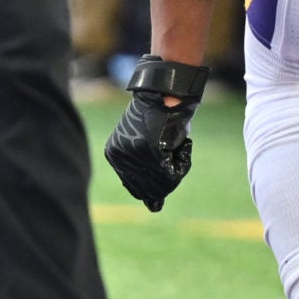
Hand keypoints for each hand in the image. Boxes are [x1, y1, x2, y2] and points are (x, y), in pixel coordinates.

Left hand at [106, 56, 203, 211]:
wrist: (169, 91)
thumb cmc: (162, 115)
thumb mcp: (150, 144)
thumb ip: (147, 173)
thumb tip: (153, 207)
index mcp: (114, 154)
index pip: (135, 186)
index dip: (156, 179)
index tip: (163, 158)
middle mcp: (121, 157)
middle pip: (150, 189)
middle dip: (167, 175)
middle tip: (172, 149)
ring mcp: (135, 155)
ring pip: (164, 183)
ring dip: (177, 165)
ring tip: (175, 142)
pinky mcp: (152, 152)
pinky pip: (175, 173)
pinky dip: (184, 160)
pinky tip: (181, 141)